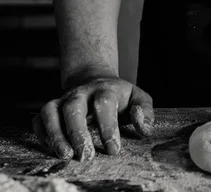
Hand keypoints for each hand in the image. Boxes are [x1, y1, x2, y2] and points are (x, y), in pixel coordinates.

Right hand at [32, 76, 153, 160]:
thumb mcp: (138, 98)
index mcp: (105, 90)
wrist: (95, 79)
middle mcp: (82, 93)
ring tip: (65, 154)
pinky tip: (51, 149)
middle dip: (78, 132)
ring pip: (52, 112)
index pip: (105, 105)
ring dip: (56, 134)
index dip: (108, 127)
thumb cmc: (120, 96)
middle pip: (74, 107)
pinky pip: (39, 119)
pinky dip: (41, 133)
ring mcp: (63, 99)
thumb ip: (144, 112)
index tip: (113, 149)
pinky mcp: (51, 108)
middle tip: (85, 155)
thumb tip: (145, 129)